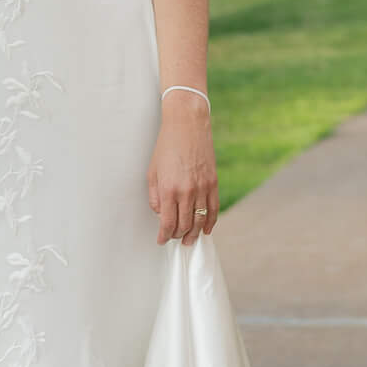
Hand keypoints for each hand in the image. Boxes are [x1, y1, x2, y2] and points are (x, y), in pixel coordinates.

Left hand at [147, 98, 217, 244]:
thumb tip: (160, 213)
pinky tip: (207, 230)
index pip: (167, 223)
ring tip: (189, 240)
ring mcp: (202, 188)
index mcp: (169, 189)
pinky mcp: (213, 183)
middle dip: (178, 236)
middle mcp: (186, 192)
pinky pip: (214, 209)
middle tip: (174, 239)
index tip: (161, 240)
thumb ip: (155, 196)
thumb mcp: (152, 171)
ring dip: (194, 234)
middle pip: (185, 225)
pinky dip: (211, 223)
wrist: (187, 126)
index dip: (164, 236)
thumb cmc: (166, 146)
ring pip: (201, 221)